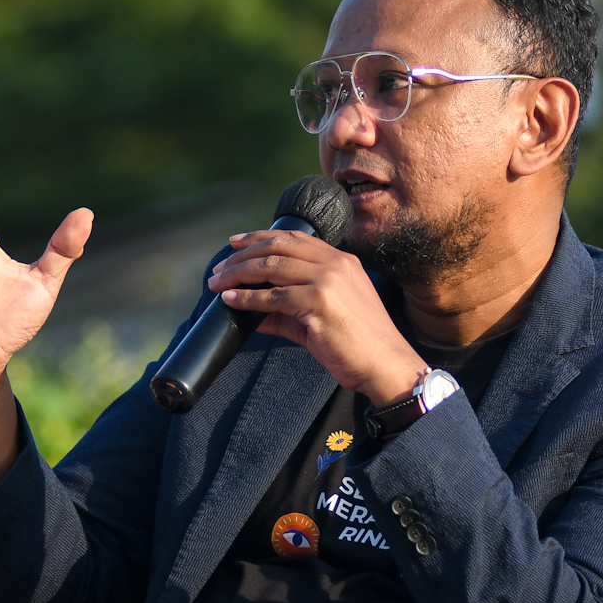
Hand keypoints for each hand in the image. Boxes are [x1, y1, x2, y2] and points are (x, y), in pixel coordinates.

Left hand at [208, 230, 428, 406]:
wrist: (385, 365)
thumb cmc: (356, 345)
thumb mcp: (320, 318)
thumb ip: (285, 310)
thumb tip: (246, 312)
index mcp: (341, 261)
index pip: (295, 238)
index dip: (261, 237)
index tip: (236, 242)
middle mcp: (335, 264)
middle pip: (278, 247)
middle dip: (243, 254)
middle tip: (219, 266)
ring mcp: (329, 280)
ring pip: (272, 266)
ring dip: (238, 273)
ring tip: (217, 282)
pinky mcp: (320, 302)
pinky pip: (274, 296)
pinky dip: (248, 297)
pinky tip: (231, 300)